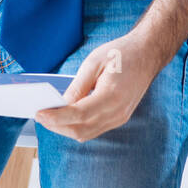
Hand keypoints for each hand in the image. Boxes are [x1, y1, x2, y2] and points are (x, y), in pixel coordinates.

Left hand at [33, 31, 160, 142]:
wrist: (148, 54)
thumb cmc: (123, 53)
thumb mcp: (94, 61)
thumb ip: (78, 86)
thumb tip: (61, 104)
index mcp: (112, 96)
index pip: (79, 115)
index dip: (56, 117)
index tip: (39, 113)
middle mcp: (118, 112)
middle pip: (81, 129)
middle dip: (57, 125)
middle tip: (39, 115)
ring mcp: (120, 118)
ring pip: (86, 133)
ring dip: (65, 128)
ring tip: (49, 117)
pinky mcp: (119, 118)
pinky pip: (94, 129)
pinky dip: (77, 126)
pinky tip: (65, 117)